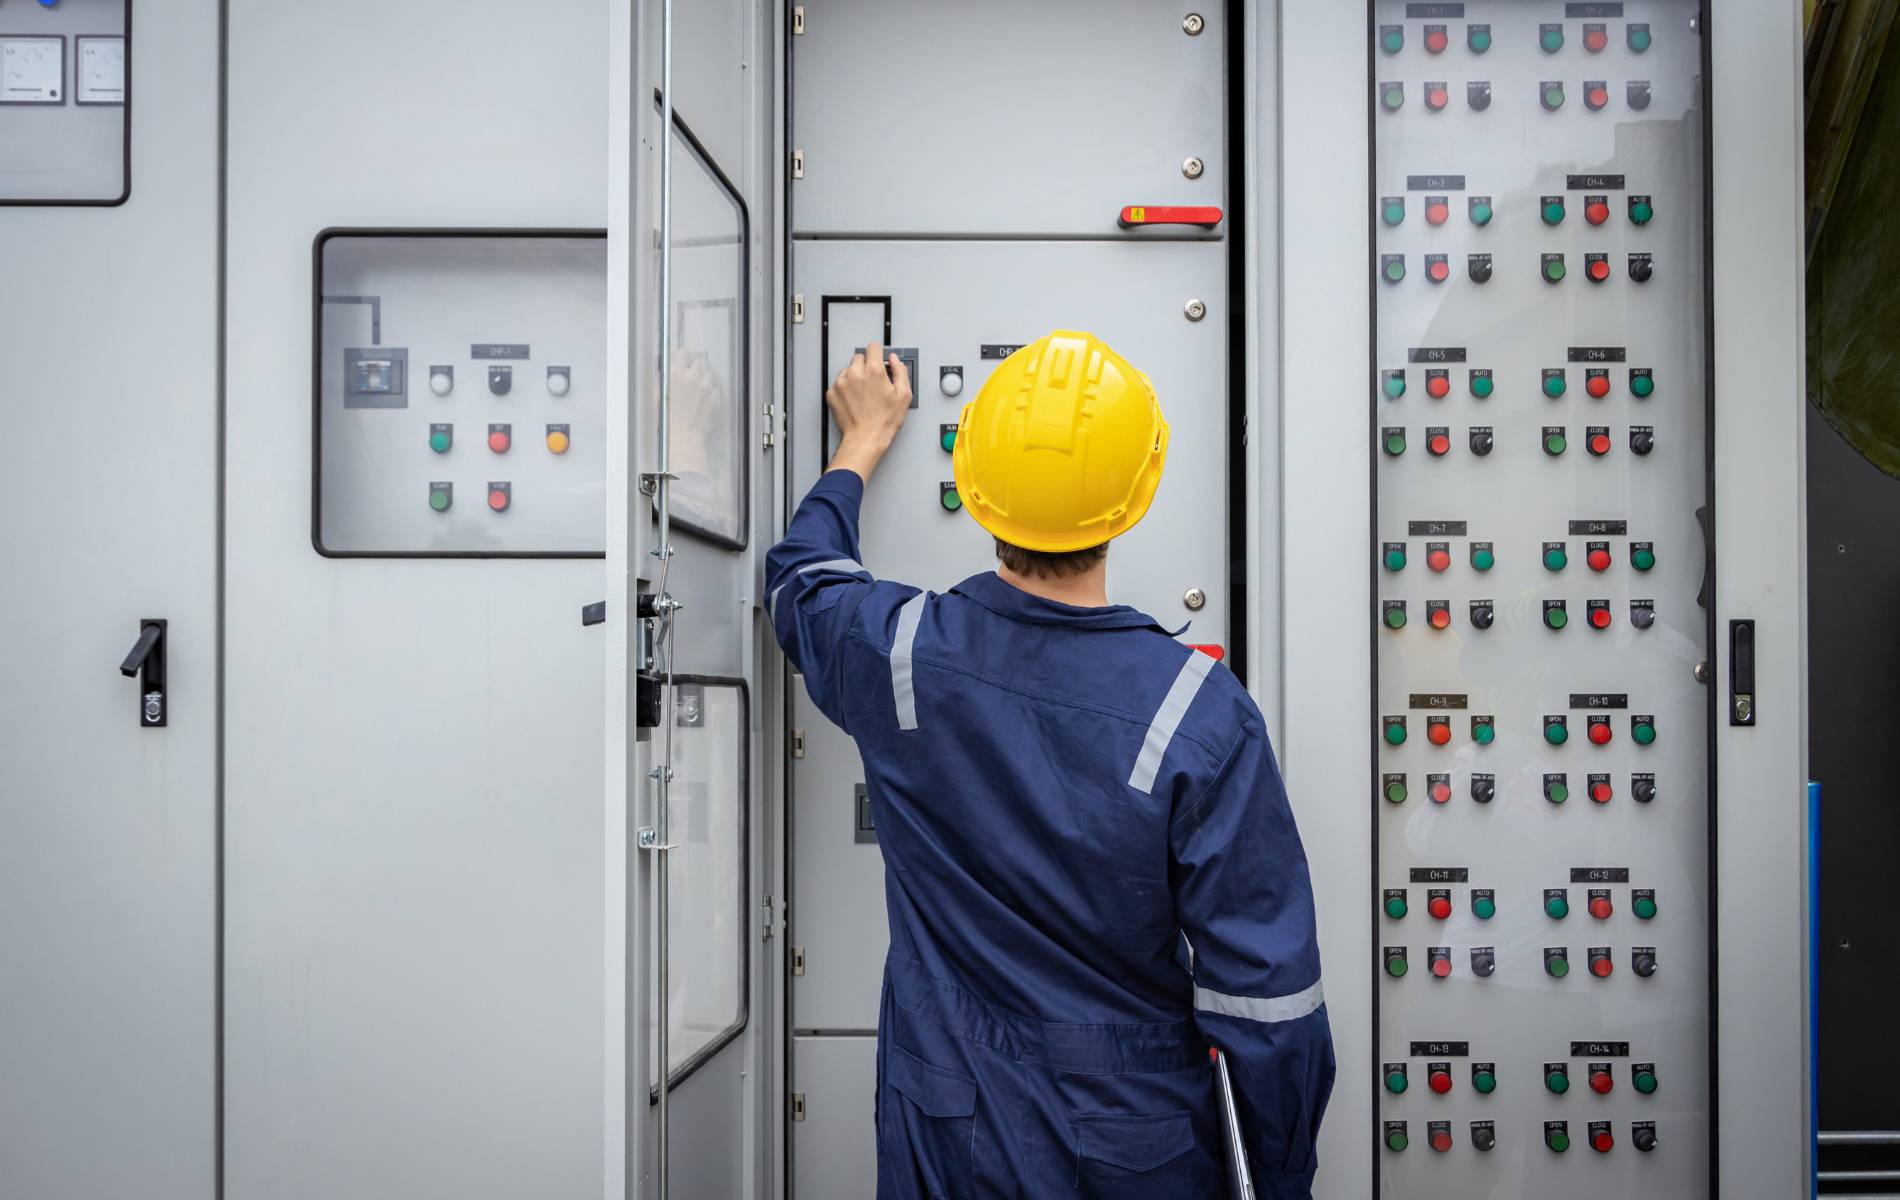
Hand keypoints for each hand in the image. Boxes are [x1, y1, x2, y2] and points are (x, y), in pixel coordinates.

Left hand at [825, 341, 911, 481]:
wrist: (865, 439)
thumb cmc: (883, 421)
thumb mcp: (904, 395)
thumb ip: (901, 372)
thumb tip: (895, 361)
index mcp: (873, 371)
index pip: (873, 347)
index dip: (878, 354)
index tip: (879, 360)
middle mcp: (855, 373)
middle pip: (859, 357)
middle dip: (866, 366)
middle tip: (872, 382)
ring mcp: (841, 383)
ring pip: (848, 369)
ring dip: (855, 376)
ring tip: (863, 393)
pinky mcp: (832, 393)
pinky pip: (839, 383)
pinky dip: (846, 388)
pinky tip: (855, 400)